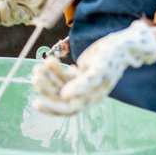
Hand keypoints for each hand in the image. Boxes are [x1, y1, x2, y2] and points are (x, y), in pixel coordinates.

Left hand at [32, 19, 155, 114]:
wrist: (119, 45)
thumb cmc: (111, 58)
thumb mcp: (98, 71)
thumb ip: (82, 84)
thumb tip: (65, 96)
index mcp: (91, 98)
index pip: (68, 108)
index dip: (52, 108)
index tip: (36, 102)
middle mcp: (84, 93)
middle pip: (60, 96)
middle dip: (47, 87)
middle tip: (36, 75)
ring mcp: (80, 84)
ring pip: (59, 84)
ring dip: (48, 76)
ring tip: (39, 66)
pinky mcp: (78, 73)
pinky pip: (62, 75)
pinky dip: (54, 69)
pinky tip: (50, 61)